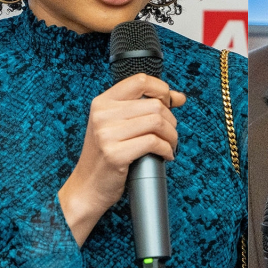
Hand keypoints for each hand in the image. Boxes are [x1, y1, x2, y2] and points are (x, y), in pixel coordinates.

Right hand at [58, 73, 185, 245]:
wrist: (87, 187)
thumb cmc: (107, 155)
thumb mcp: (119, 125)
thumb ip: (145, 108)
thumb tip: (179, 97)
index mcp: (103, 102)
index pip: (141, 80)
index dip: (163, 90)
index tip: (171, 103)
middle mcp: (102, 114)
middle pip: (156, 104)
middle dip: (172, 121)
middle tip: (170, 134)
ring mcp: (107, 134)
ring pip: (158, 122)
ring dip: (172, 136)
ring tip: (170, 145)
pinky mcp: (115, 153)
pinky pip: (155, 143)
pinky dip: (168, 150)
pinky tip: (166, 156)